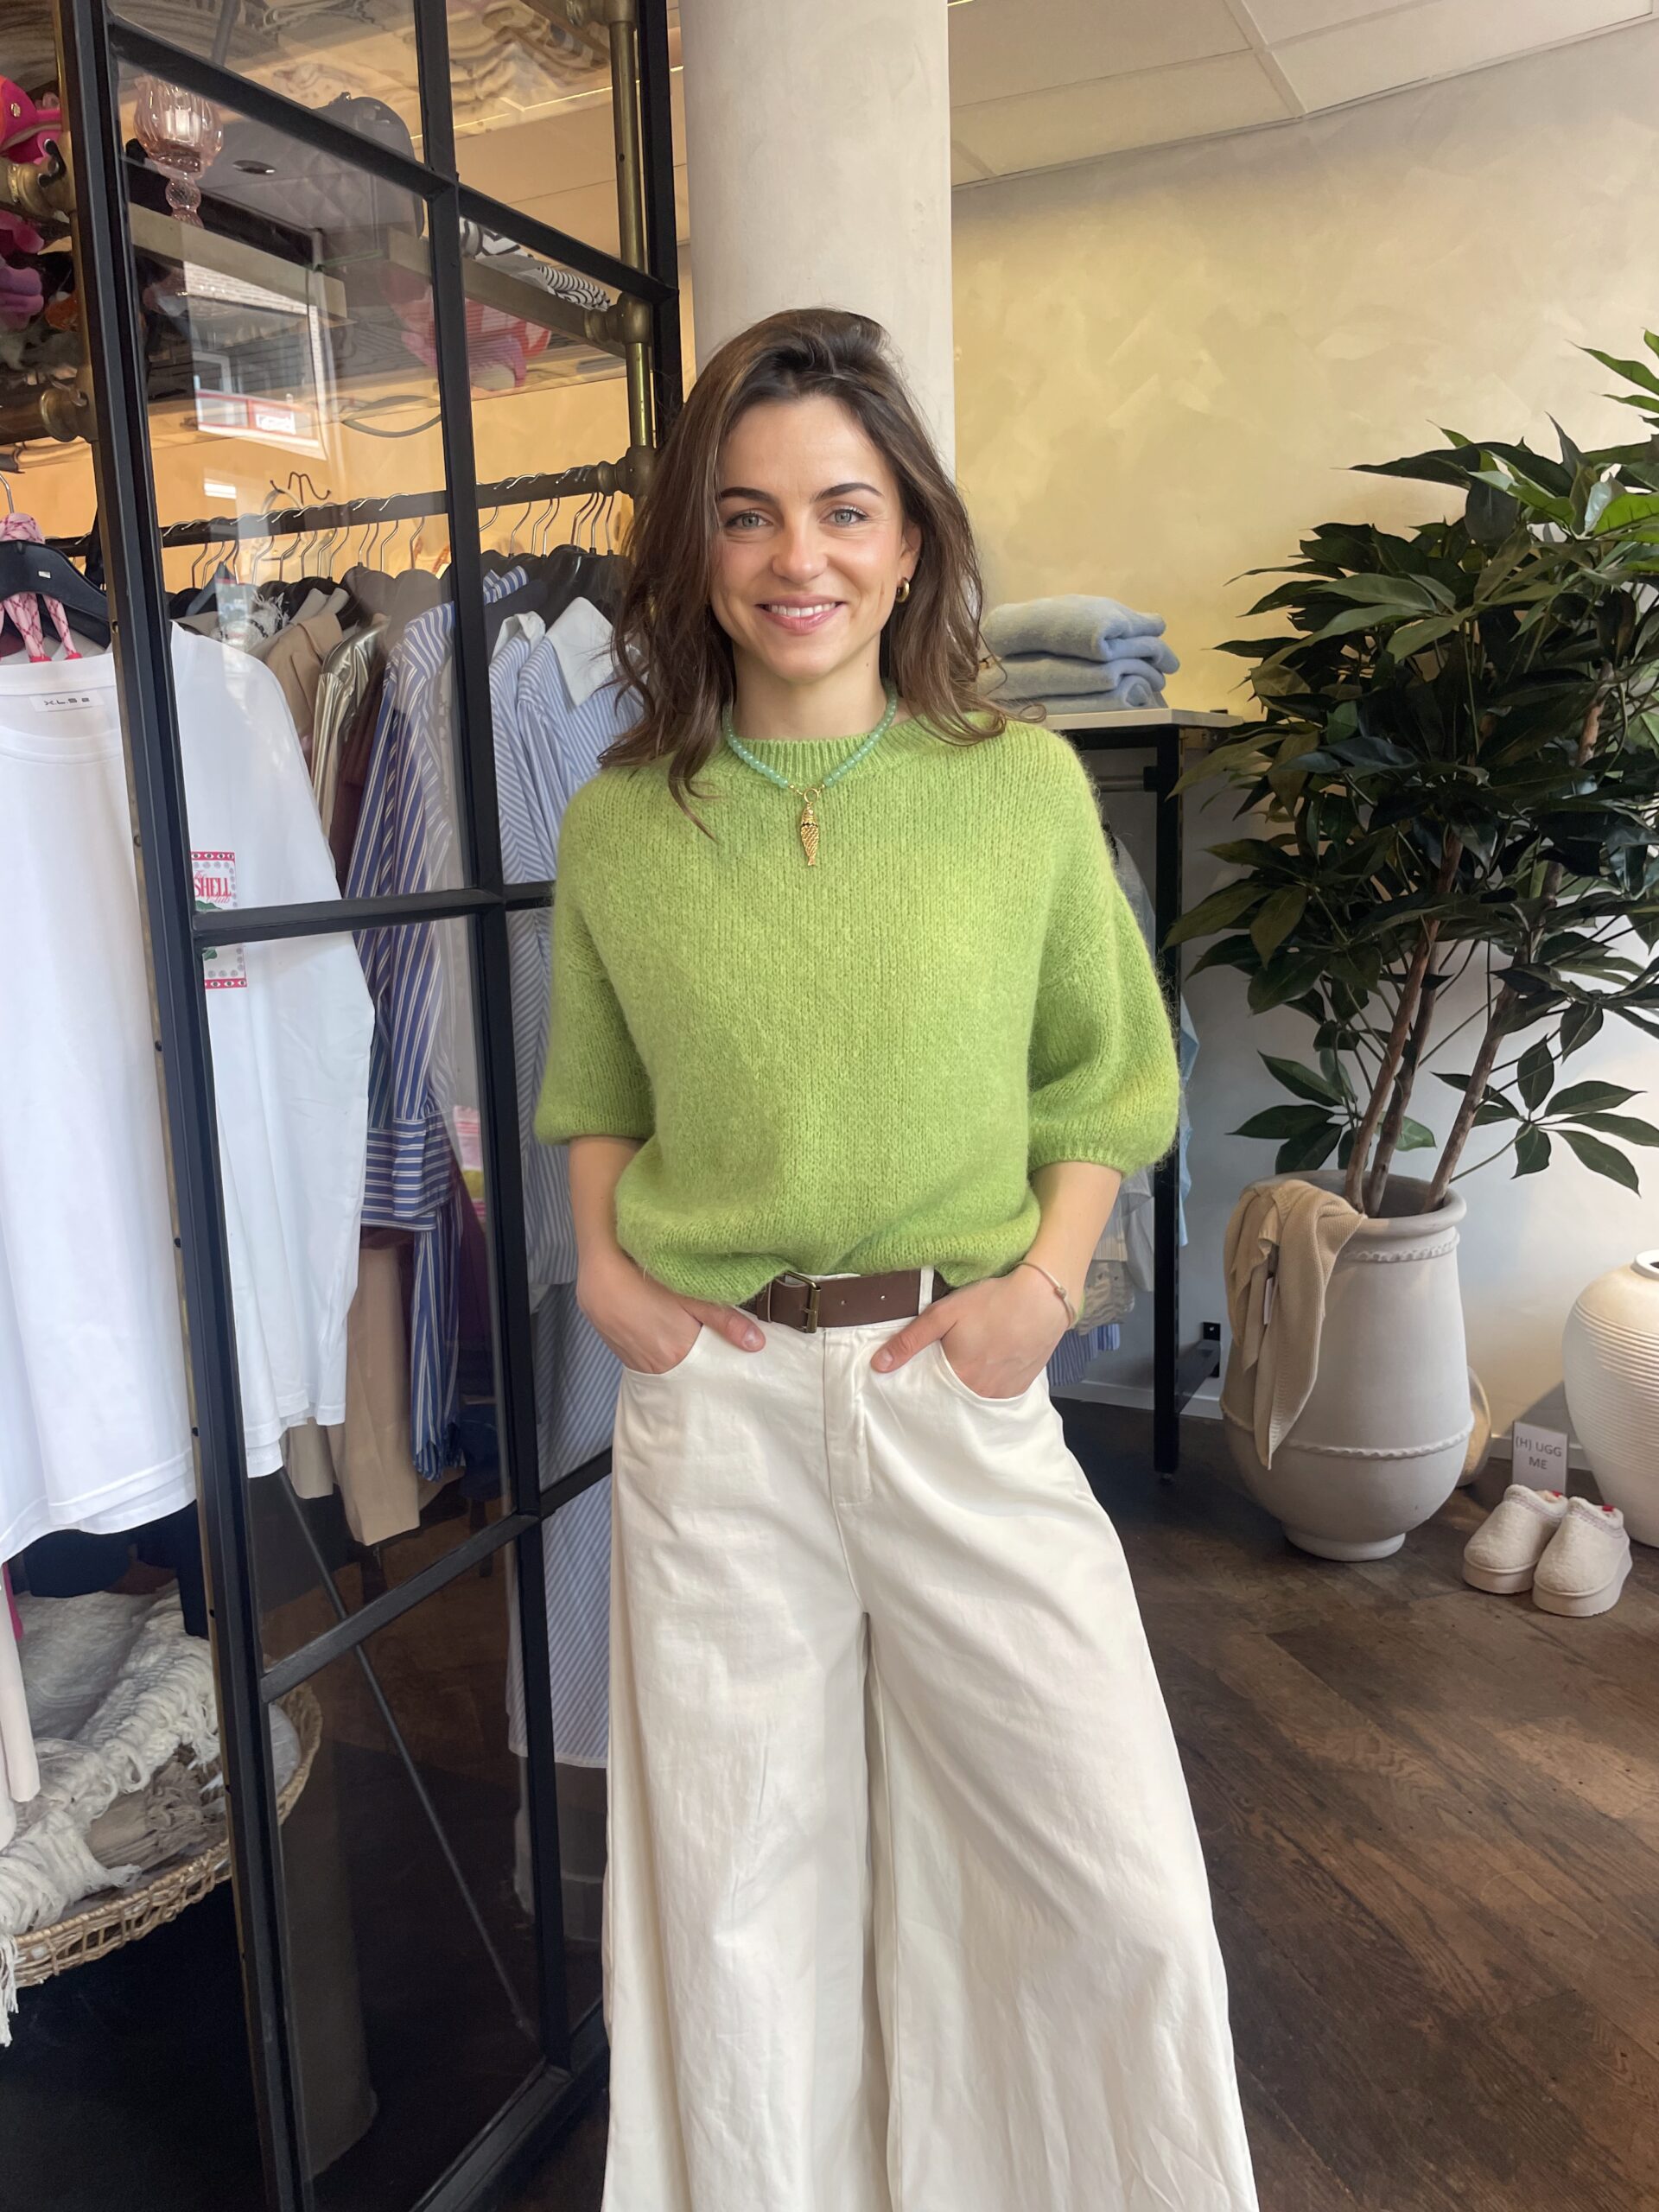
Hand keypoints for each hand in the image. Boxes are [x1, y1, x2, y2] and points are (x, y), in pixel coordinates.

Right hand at [577, 1250, 764, 1374]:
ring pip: (662, 1364)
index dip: (718, 1356)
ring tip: (681, 1329)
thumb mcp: (691, 1295)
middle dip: (697, 1355)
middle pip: (685, 1368)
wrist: (599, 1270)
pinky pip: (643, 1358)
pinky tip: (658, 1327)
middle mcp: (654, 1368)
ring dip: (673, 1352)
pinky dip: (654, 1348)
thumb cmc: (648, 1279)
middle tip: (706, 1334)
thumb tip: (758, 1344)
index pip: (707, 1369)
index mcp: (677, 1356)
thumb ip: (725, 1320)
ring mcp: (633, 1361)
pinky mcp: (618, 1351)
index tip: (728, 1347)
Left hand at [870, 1266, 1070, 1397]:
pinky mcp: (1021, 1386)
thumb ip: (910, 1340)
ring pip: (975, 1397)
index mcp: (958, 1377)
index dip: (921, 1384)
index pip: (929, 1393)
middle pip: (952, 1398)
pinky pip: (996, 1394)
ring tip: (965, 1365)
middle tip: (944, 1364)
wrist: (1043, 1298)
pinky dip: (988, 1385)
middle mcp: (981, 1393)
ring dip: (966, 1387)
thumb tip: (879, 1365)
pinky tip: (987, 1367)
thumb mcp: (944, 1313)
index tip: (915, 1375)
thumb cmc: (992, 1302)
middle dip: (943, 1386)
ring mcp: (1004, 1392)